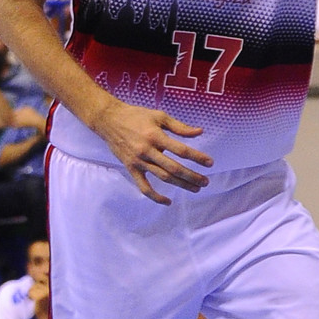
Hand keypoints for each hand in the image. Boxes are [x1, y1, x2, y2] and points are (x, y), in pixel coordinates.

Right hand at [93, 101, 211, 205]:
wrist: (109, 120)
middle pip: (174, 168)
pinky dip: (155, 196)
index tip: (210, 163)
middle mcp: (147, 150)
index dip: (197, 157)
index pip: (181, 150)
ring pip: (163, 177)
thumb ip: (179, 126)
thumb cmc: (136, 116)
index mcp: (155, 136)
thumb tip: (199, 132)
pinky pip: (143, 186)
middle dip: (192, 176)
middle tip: (206, 182)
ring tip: (195, 189)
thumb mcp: (159, 116)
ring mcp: (139, 161)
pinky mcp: (131, 168)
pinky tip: (168, 201)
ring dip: (181, 185)